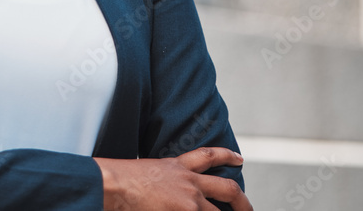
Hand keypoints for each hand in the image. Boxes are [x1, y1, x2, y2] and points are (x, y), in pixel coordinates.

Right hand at [93, 147, 250, 210]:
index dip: (227, 155)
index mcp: (178, 166)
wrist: (114, 182)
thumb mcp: (148, 171)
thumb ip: (164, 179)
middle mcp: (189, 181)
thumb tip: (167, 192)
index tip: (239, 158)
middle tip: (248, 209)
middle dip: (243, 202)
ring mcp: (189, 200)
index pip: (208, 156)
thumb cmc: (121, 178)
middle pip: (227, 188)